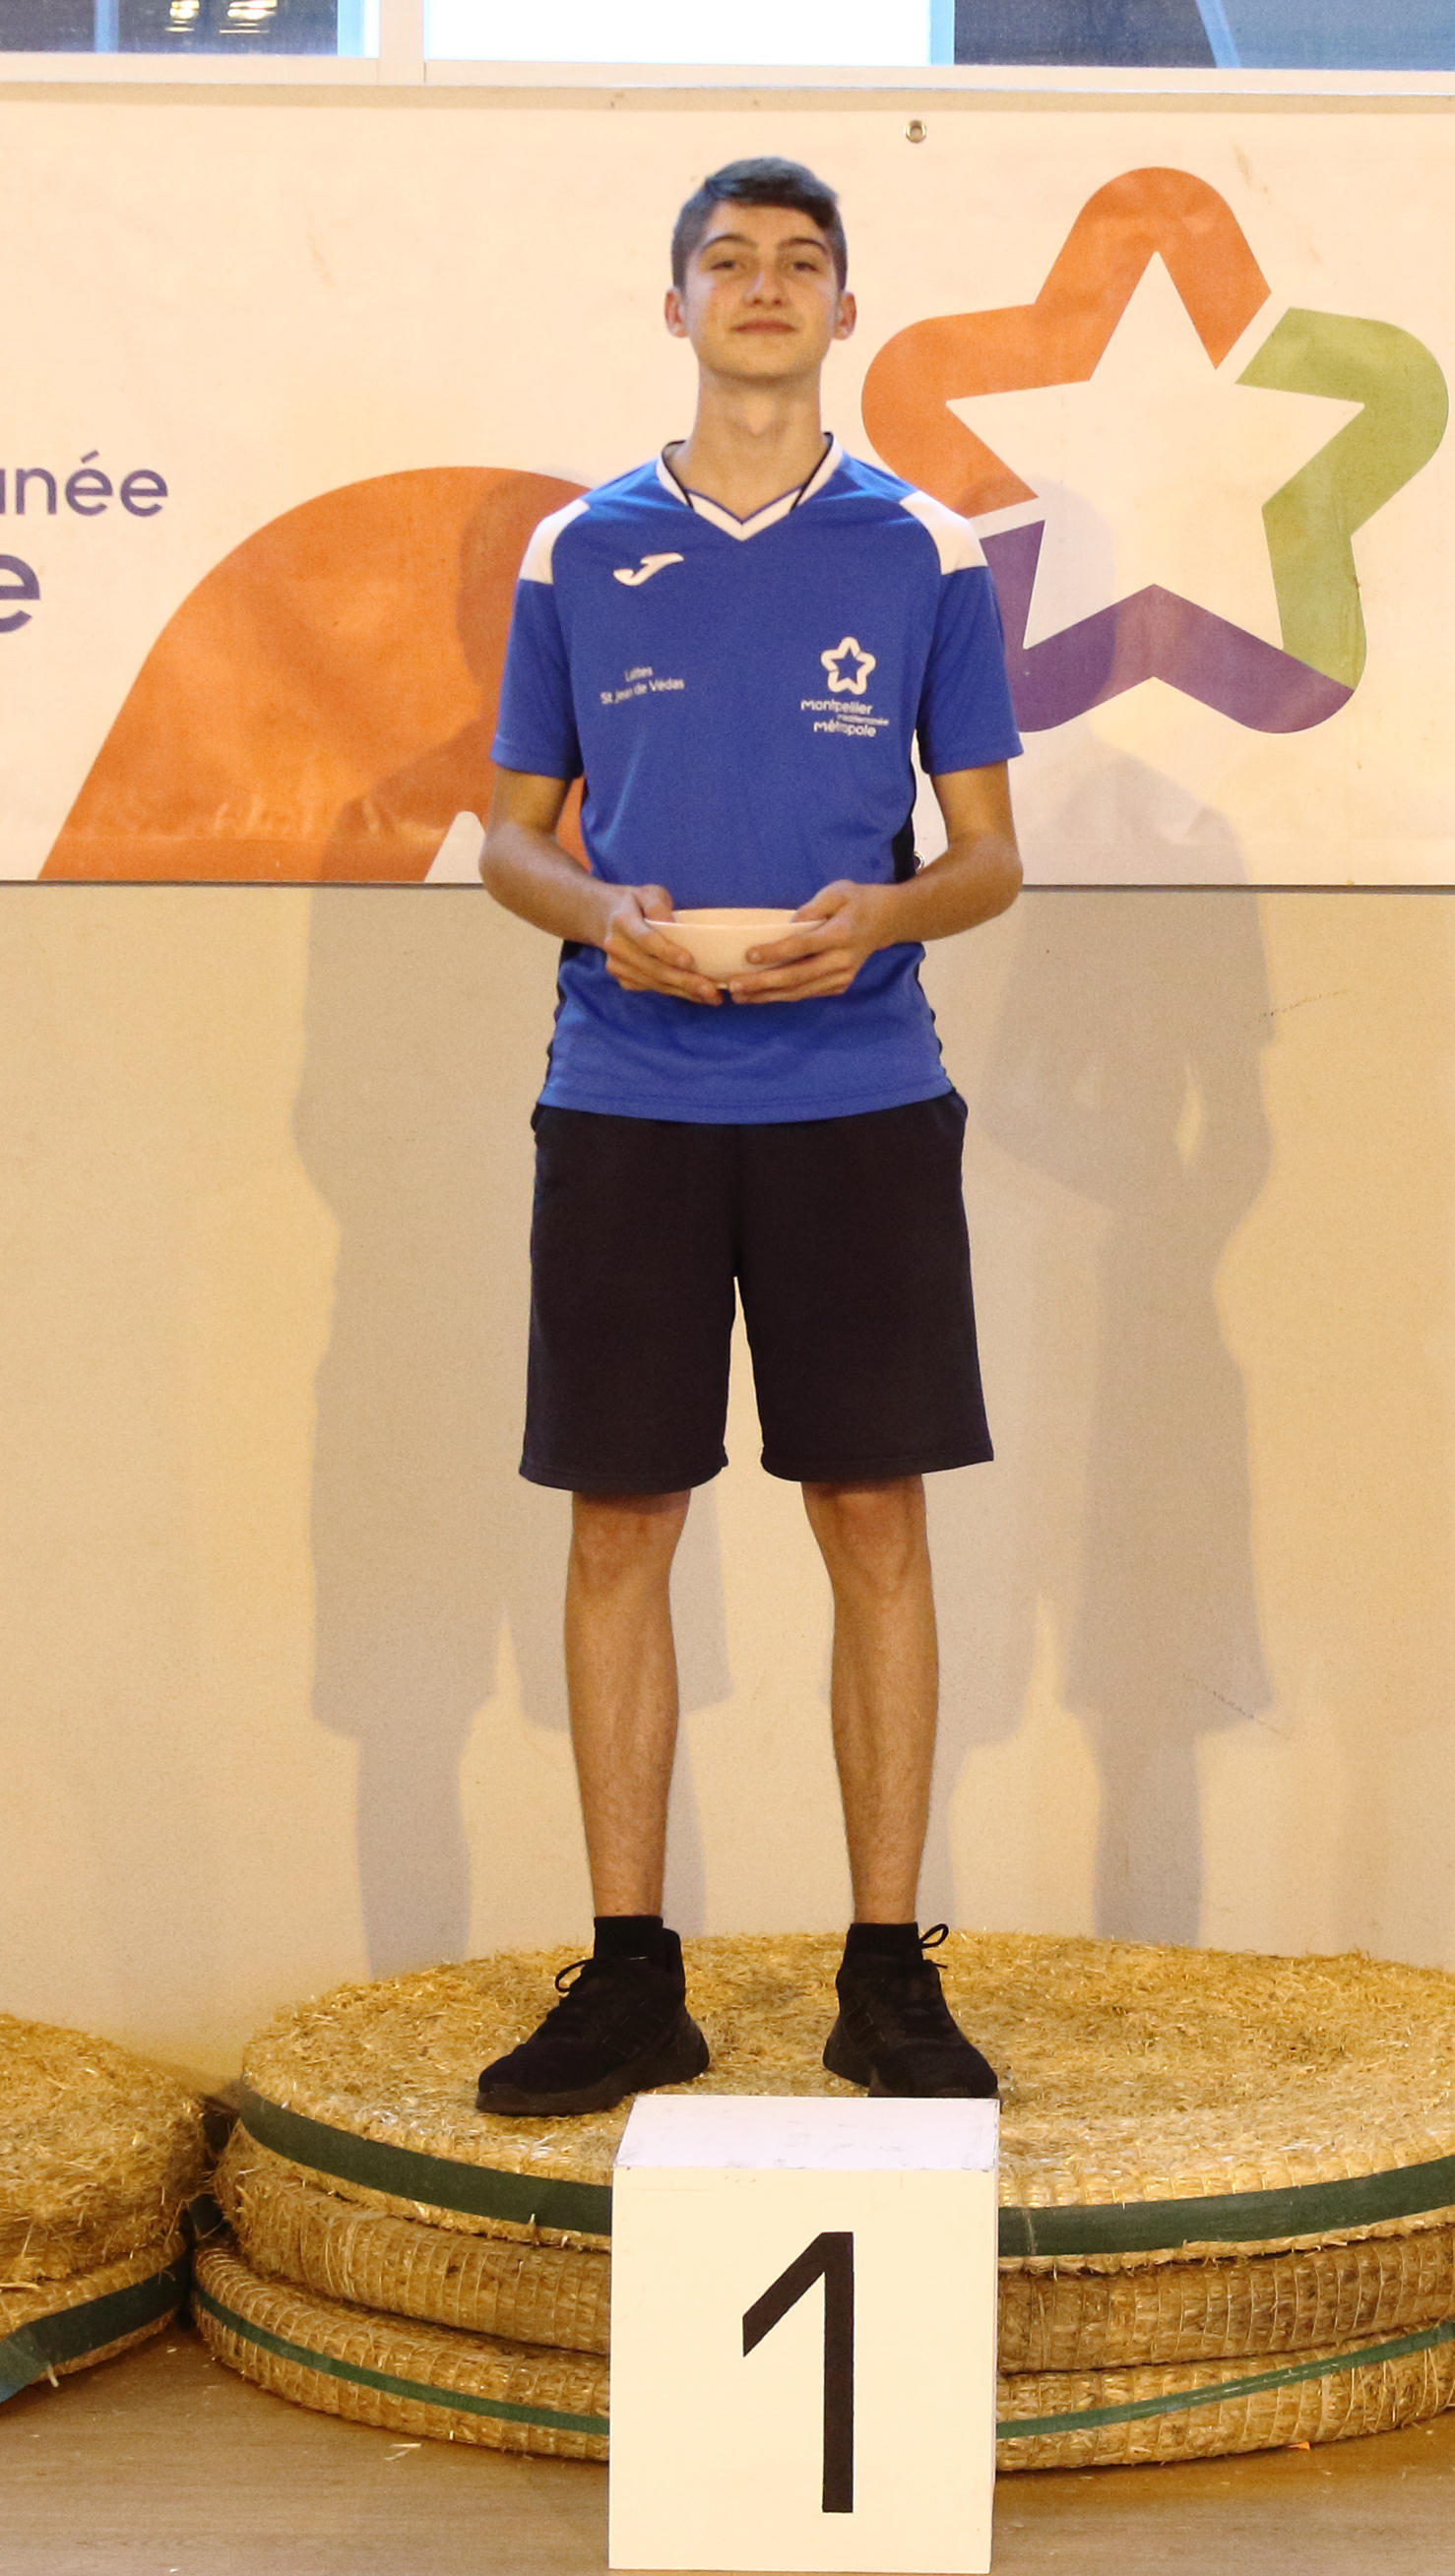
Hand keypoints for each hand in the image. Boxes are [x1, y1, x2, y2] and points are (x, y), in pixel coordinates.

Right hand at [602, 885, 720, 1005]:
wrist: (605, 917)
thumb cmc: (636, 903)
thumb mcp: (648, 893)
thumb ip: (658, 905)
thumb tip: (671, 923)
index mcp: (622, 921)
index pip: (646, 940)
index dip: (667, 952)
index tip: (689, 961)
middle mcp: (616, 946)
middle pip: (653, 968)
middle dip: (684, 981)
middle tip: (711, 989)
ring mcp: (617, 966)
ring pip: (654, 983)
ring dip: (684, 992)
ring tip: (710, 996)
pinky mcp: (623, 979)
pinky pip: (652, 988)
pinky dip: (675, 993)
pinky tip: (695, 995)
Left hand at [727, 880, 900, 1002]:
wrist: (885, 920)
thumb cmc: (855, 901)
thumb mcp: (838, 891)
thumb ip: (815, 906)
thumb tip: (790, 922)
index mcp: (841, 934)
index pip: (803, 946)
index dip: (776, 952)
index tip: (749, 955)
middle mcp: (841, 961)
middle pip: (797, 976)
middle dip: (763, 983)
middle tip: (735, 985)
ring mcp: (841, 977)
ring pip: (799, 991)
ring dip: (767, 995)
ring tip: (739, 996)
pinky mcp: (839, 985)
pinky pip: (806, 993)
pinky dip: (781, 996)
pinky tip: (759, 996)